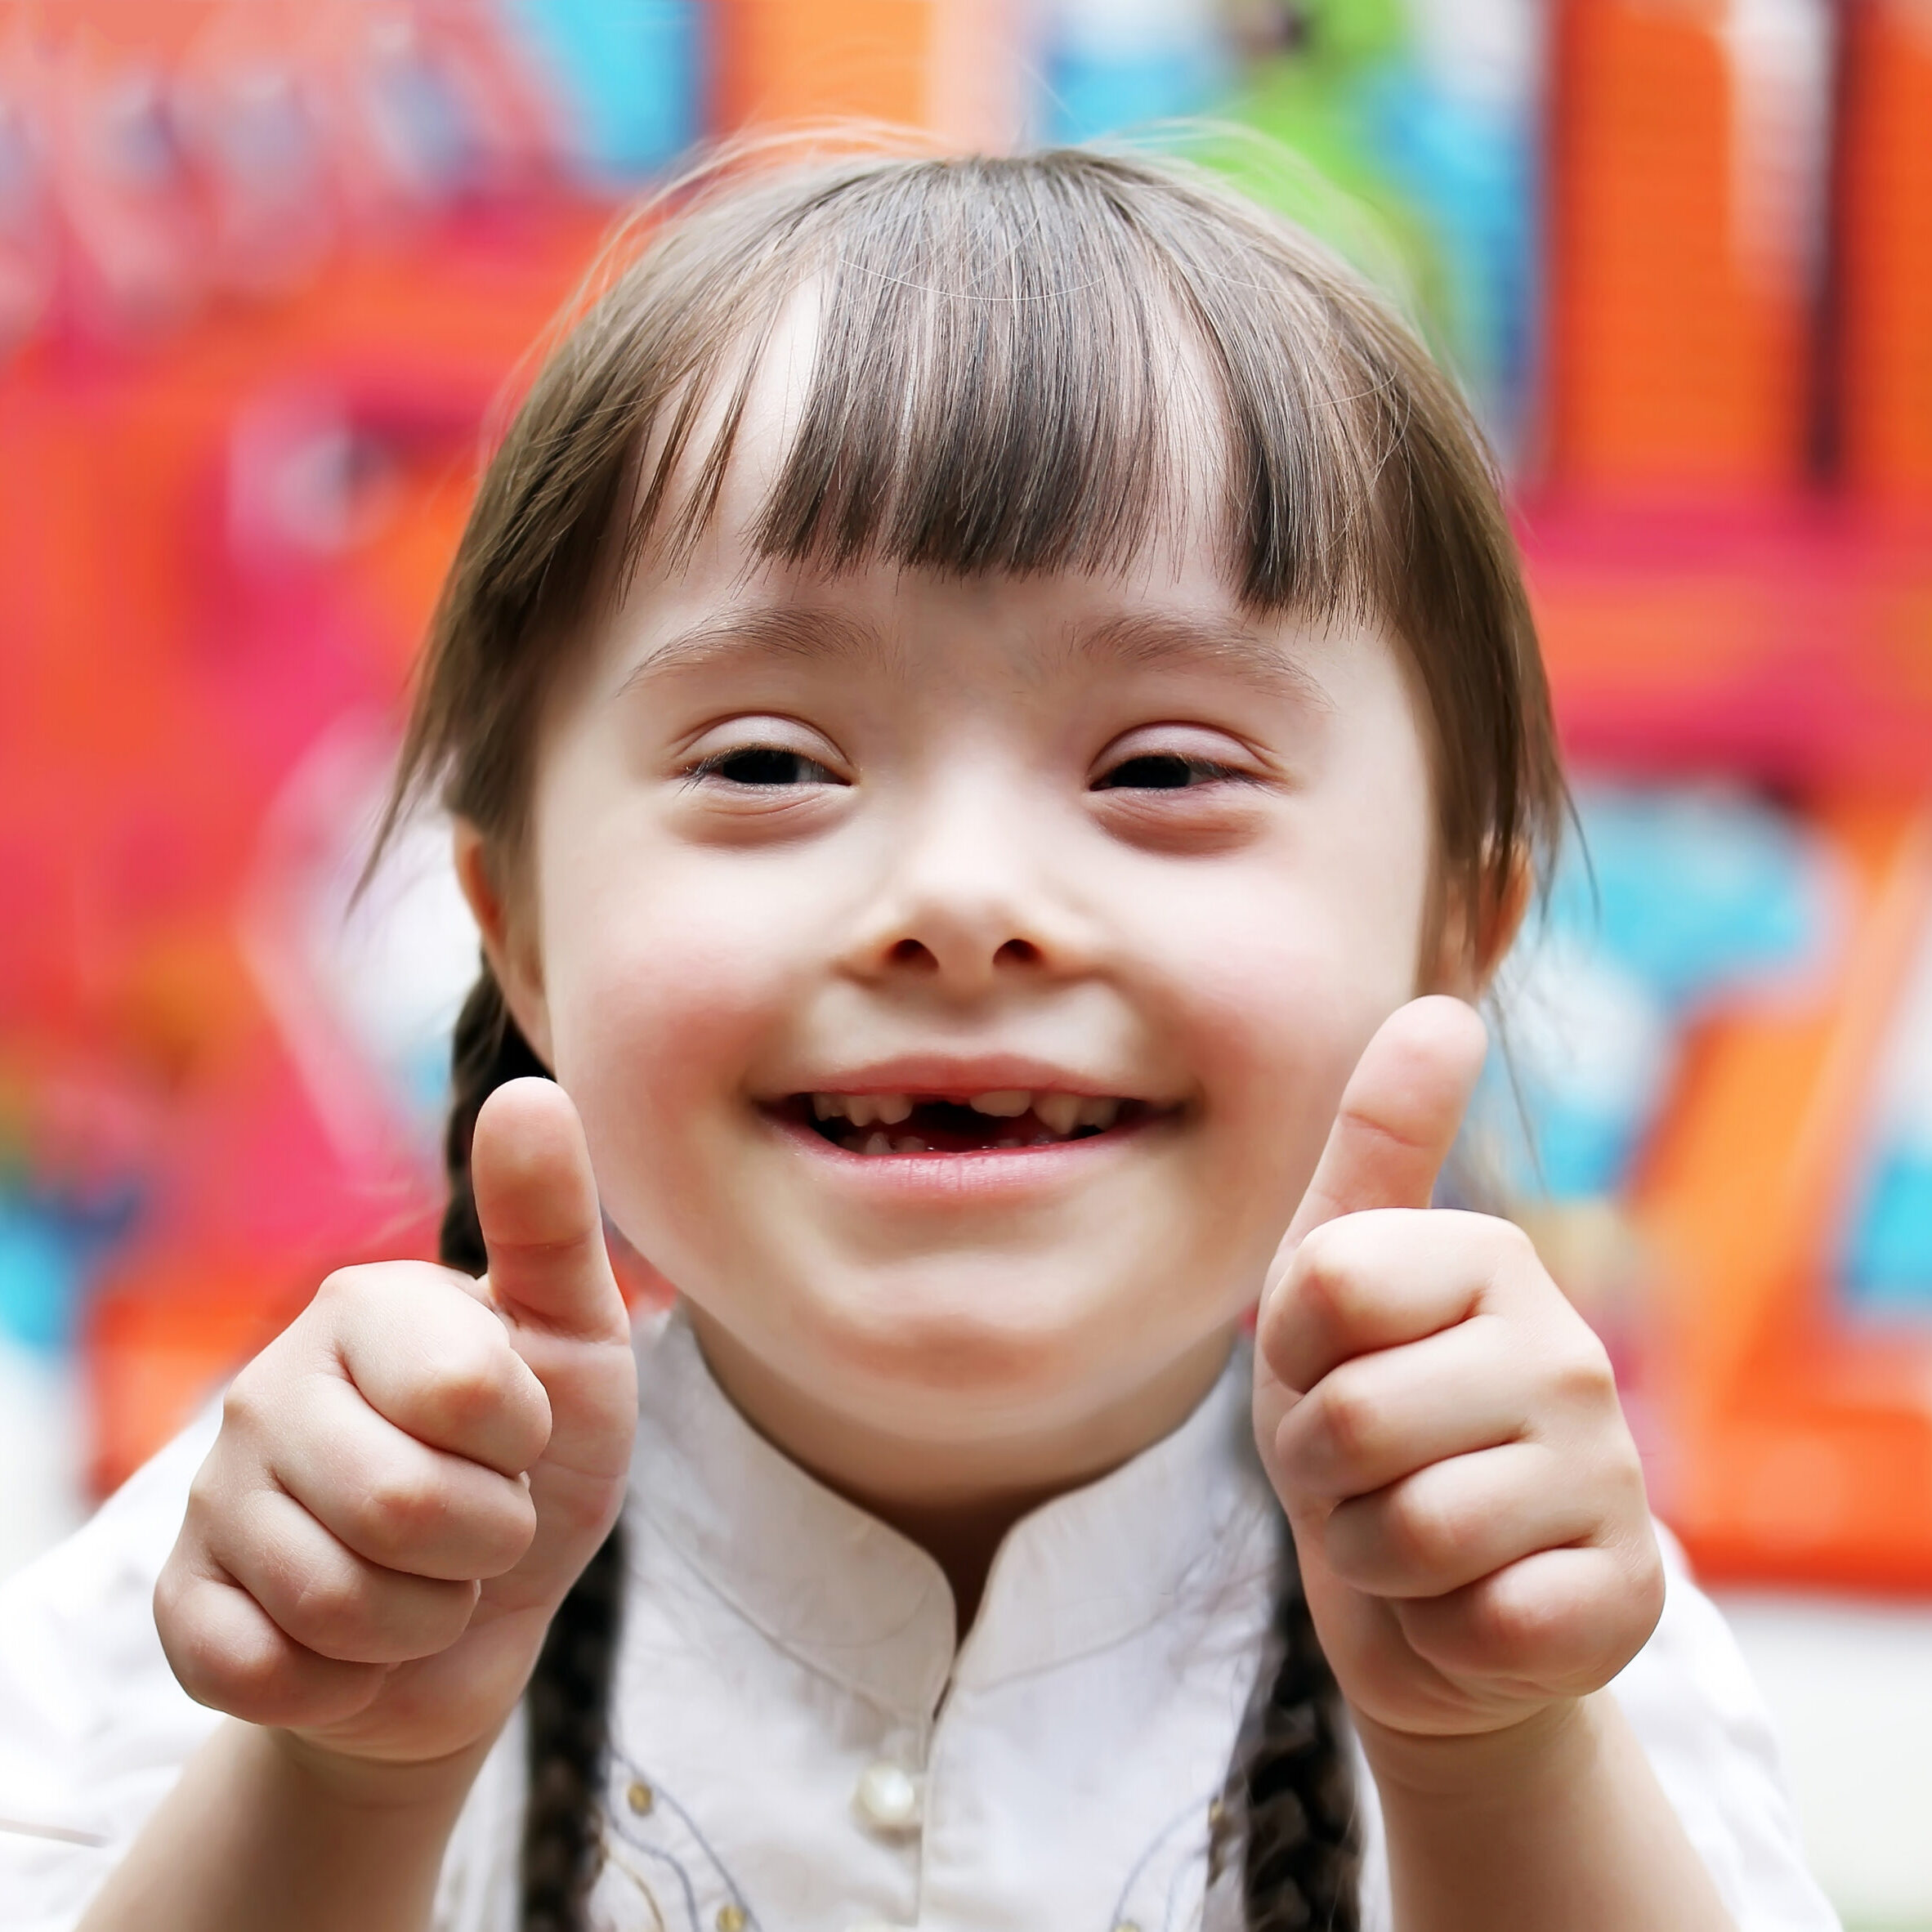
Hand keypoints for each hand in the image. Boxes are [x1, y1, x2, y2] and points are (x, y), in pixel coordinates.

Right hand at [155, 1079, 637, 1769]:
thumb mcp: (575, 1336)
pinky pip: (265, 1673)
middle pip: (405, 1510)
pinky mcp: (185, 1610)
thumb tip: (528, 1089)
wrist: (487, 1609)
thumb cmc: (539, 1457)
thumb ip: (552, 1219)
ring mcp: (214, 1500)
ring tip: (430, 1577)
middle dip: (486, 1542)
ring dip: (427, 1616)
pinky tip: (357, 1642)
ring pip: (342, 1606)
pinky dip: (346, 1680)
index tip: (518, 1435)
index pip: (469, 1399)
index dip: (521, 1444)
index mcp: (363, 1308)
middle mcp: (270, 1389)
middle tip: (481, 1521)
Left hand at [1253, 998, 1663, 1744]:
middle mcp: (1568, 1351)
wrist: (1423, 1596)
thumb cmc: (1363, 1420)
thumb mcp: (1329, 1283)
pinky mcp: (1626, 1595)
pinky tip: (1470, 1599)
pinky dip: (1438, 1628)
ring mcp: (1612, 1476)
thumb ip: (1377, 1146)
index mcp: (1487, 1257)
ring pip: (1409, 1530)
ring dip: (1371, 1554)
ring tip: (1407, 1533)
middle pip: (1352, 1417)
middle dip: (1318, 1472)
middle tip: (1362, 1473)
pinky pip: (1480, 1621)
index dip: (1290, 1349)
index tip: (1322, 1364)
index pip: (1323, 1284)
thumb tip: (1441, 1007)